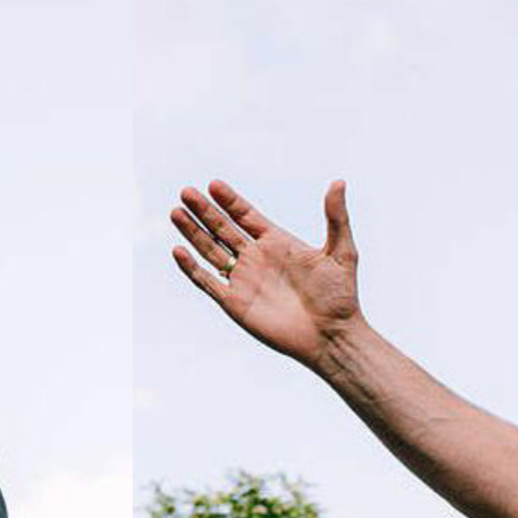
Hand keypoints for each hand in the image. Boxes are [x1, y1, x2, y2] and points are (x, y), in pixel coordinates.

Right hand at [171, 179, 363, 365]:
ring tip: (176, 212)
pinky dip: (192, 268)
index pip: (246, 216)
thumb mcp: (342, 252)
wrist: (333, 336)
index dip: (230, 201)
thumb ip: (336, 217)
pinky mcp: (235, 303)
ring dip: (193, 232)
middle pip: (223, 229)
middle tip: (187, 192)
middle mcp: (257, 259)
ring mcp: (244, 280)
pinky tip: (178, 250)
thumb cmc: (341, 297)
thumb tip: (339, 182)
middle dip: (205, 211)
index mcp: (277, 243)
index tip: (214, 184)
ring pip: (211, 250)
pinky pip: (207, 282)